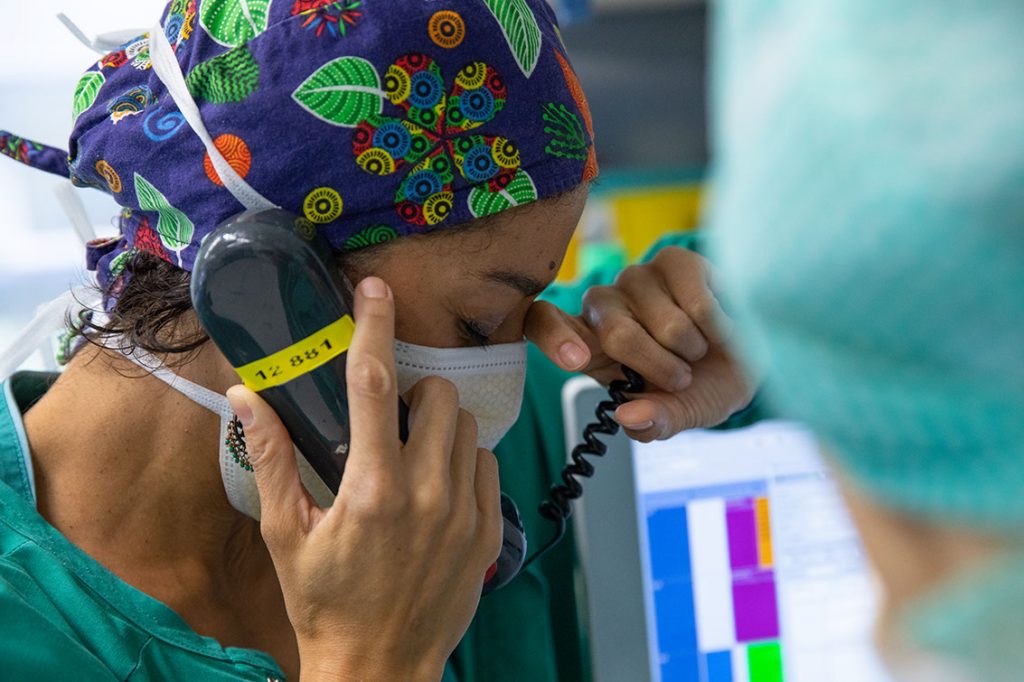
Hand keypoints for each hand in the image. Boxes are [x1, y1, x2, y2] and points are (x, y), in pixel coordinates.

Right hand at [227, 277, 501, 681]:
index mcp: (371, 487)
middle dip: (415, 393)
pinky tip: (437, 488)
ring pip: (467, 428)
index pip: (374, 383)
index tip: (374, 289)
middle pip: (437, 395)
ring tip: (411, 456)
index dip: (373, 326)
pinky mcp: (489, 531)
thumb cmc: (324, 602)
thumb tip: (245, 395)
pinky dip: (464, 462)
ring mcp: (465, 513)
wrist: (379, 667)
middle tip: (390, 420)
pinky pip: (488, 465)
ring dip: (439, 427)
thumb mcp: (286, 532)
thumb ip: (271, 457)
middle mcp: (426, 493)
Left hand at [526, 246, 754, 440]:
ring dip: (693, 348)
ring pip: (662, 322)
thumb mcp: (681, 414)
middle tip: (682, 377)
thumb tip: (628, 418)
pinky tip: (717, 325)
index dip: (555, 338)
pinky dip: (715, 324)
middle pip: (615, 334)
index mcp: (589, 345)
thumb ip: (655, 421)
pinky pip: (695, 298)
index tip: (575, 360)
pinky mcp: (673, 261)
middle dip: (659, 367)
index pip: (544, 326)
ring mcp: (636, 279)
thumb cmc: (703, 385)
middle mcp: (605, 306)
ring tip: (699, 348)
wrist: (754, 356)